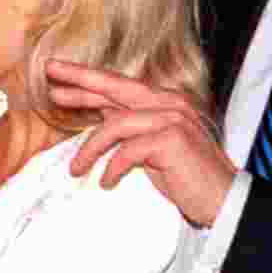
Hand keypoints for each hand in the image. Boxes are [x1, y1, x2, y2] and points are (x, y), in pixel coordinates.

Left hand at [46, 60, 235, 227]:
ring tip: (76, 170)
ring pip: (115, 124)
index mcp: (164, 100)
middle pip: (115, 87)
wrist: (221, 199)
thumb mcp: (152, 146)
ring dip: (90, 149)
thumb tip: (99, 114)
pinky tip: (108, 182)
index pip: (118, 84)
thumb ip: (131, 126)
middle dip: (80, 83)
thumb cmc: (186, 175)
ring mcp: (172, 119)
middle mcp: (169, 102)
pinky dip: (113, 168)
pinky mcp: (172, 140)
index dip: (86, 79)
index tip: (56, 74)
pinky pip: (128, 151)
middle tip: (50, 80)